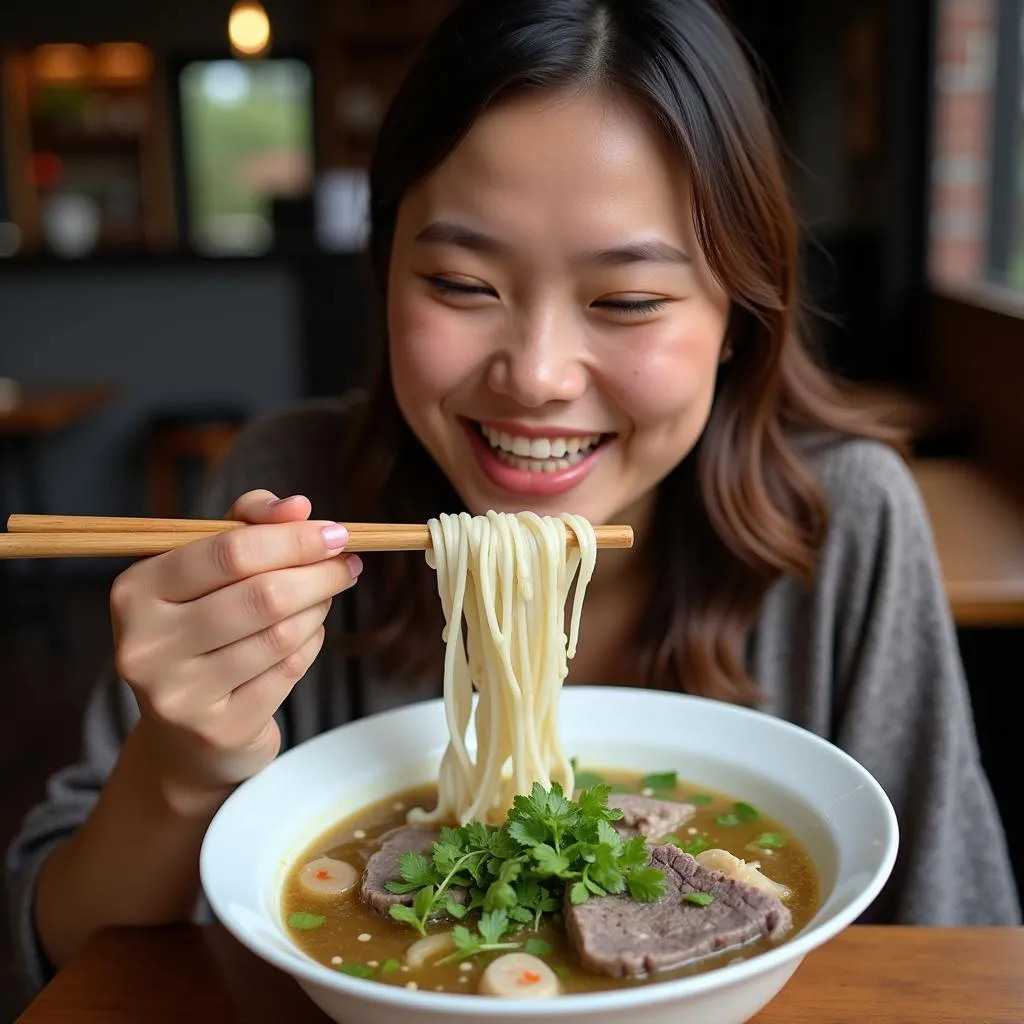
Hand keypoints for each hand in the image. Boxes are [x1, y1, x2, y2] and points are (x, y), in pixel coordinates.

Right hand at [110, 490, 360, 804]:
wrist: (185, 736)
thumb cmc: (201, 630)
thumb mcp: (209, 569)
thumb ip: (248, 524)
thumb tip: (297, 506)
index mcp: (136, 591)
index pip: (230, 551)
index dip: (294, 538)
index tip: (336, 533)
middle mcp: (147, 645)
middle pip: (263, 594)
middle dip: (320, 573)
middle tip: (348, 565)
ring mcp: (179, 694)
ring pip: (282, 634)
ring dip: (318, 608)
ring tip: (325, 596)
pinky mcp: (218, 730)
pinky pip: (289, 670)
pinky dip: (310, 644)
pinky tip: (307, 634)